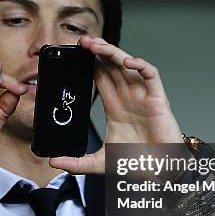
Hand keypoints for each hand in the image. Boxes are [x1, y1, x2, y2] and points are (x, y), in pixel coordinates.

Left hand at [49, 36, 183, 174]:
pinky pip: (151, 75)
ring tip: (95, 45)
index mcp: (114, 105)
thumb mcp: (100, 163)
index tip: (72, 54)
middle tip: (80, 42)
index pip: (99, 75)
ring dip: (112, 52)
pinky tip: (128, 62)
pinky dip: (141, 65)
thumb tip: (53, 162)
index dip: (87, 62)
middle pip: (110, 65)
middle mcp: (127, 96)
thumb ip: (77, 164)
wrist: (161, 173)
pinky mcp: (158, 100)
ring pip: (127, 65)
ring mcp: (142, 96)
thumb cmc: (137, 163)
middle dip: (96, 51)